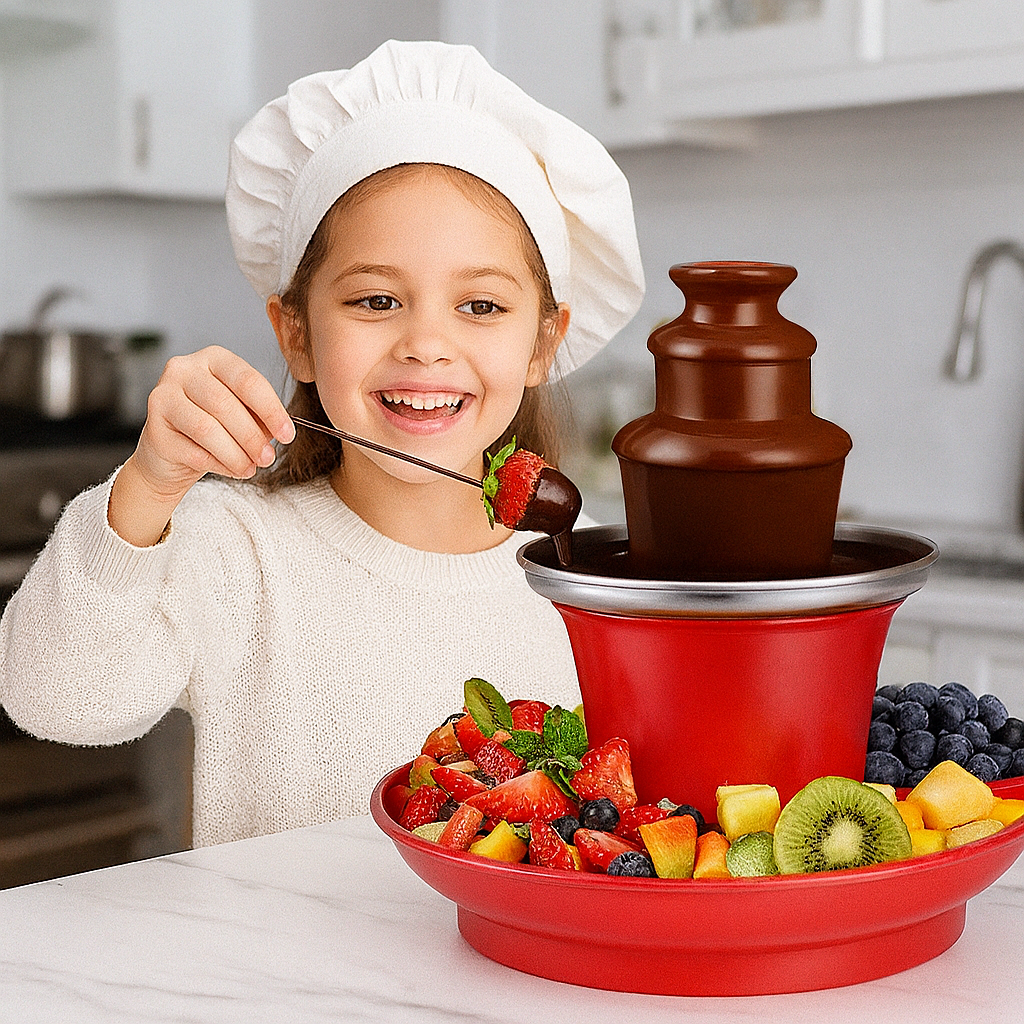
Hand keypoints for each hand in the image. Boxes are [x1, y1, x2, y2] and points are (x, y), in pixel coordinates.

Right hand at [109, 346, 295, 544]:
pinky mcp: (153, 429)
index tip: (288, 435)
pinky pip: (193, 451)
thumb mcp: (242, 416)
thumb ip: (259, 417)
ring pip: (207, 428)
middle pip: (225, 404)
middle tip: (268, 458)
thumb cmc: (213, 428)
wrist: (170, 457)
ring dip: (236, 454)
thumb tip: (279, 431)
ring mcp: (162, 396)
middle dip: (252, 436)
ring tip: (251, 468)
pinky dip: (219, 465)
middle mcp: (183, 370)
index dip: (271, 409)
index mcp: (213, 359)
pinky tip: (232, 470)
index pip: (247, 380)